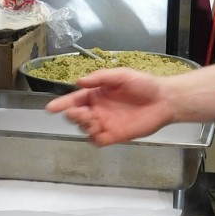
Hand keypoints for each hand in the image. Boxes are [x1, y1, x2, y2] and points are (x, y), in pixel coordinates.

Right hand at [45, 68, 173, 145]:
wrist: (164, 100)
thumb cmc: (144, 84)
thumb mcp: (121, 75)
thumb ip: (100, 78)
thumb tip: (79, 82)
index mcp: (97, 94)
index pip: (75, 99)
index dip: (62, 104)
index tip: (50, 108)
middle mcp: (98, 109)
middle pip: (76, 116)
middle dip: (73, 115)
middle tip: (80, 112)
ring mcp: (105, 123)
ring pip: (84, 128)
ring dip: (83, 125)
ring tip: (93, 119)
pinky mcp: (114, 136)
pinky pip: (97, 140)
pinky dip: (93, 137)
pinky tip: (98, 130)